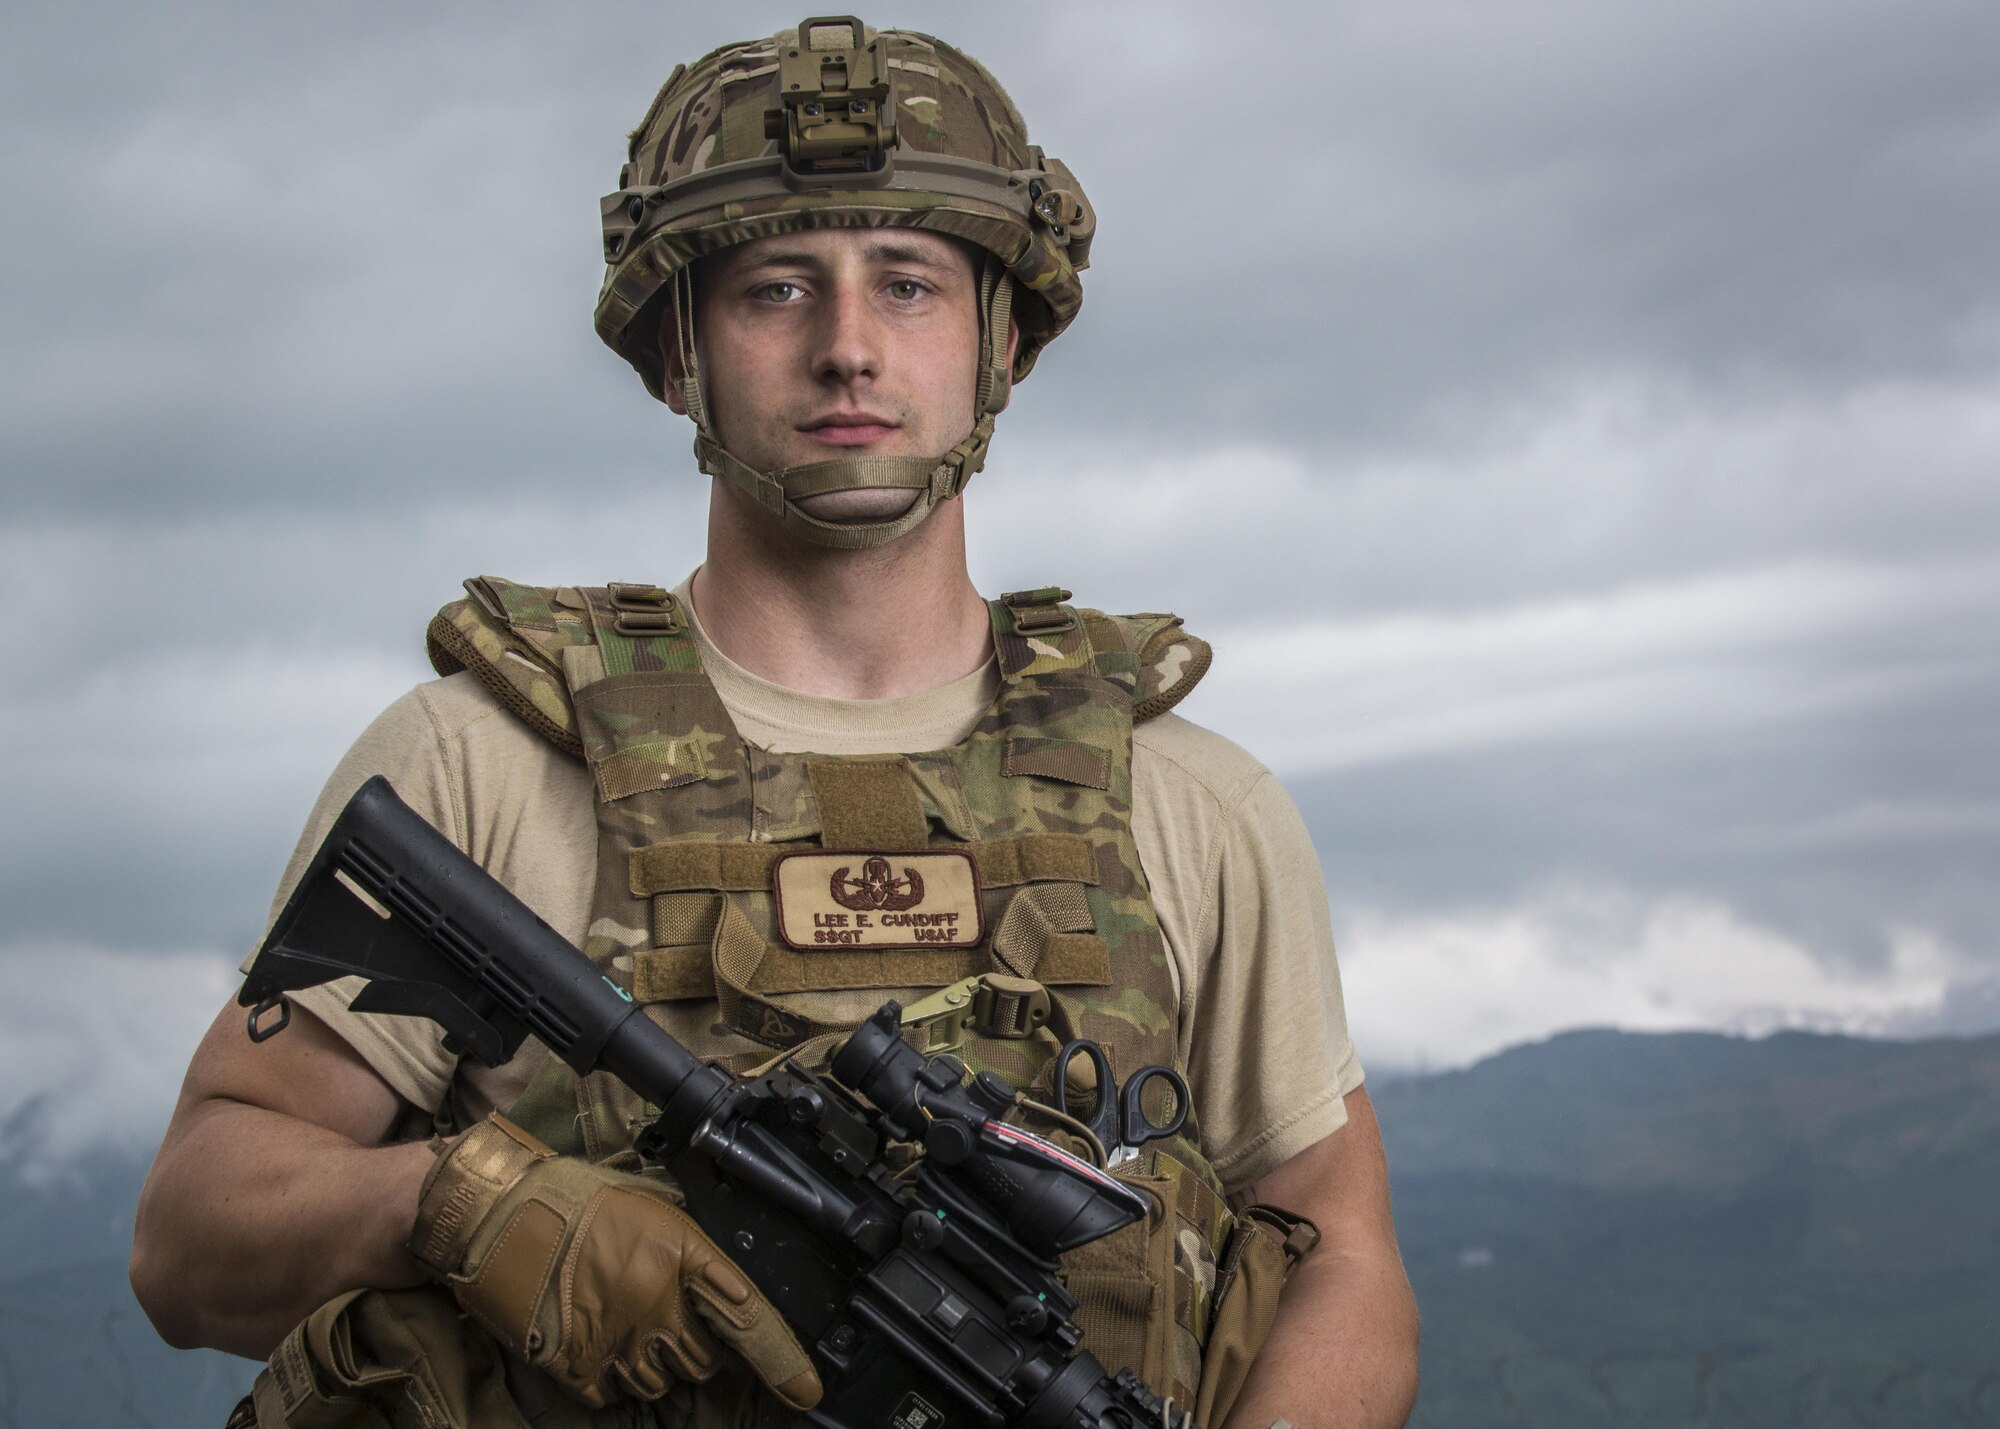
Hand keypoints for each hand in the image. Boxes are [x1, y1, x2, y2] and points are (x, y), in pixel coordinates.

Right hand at [407, 1115, 820, 1410]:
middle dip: (696, 1345)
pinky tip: (594, 1338)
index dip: (783, 1360)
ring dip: (653, 1361)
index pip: (748, 1317)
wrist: (498, 1214)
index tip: (804, 1390)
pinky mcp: (577, 1368)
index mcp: (682, 1255)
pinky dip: (611, 1376)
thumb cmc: (572, 1198)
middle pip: (705, 1360)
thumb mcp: (652, 1203)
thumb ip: (690, 1243)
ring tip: (622, 1318)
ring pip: (662, 1381)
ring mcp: (617, 1340)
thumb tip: (718, 1273)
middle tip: (665, 1315)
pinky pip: (614, 1393)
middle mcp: (657, 1304)